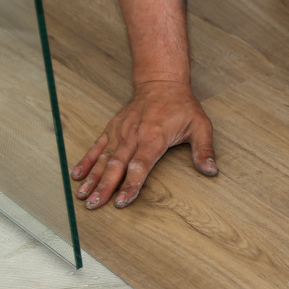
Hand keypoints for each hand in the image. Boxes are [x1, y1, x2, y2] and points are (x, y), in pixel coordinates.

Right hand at [71, 80, 216, 209]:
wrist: (162, 82)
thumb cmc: (183, 106)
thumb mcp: (201, 126)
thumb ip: (204, 150)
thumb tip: (212, 171)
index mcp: (155, 136)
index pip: (140, 165)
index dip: (131, 184)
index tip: (122, 201)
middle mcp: (134, 135)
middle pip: (117, 165)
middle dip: (105, 187)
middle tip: (94, 205)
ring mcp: (121, 132)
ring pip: (104, 158)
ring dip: (93, 178)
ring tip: (82, 196)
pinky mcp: (112, 128)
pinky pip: (97, 146)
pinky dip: (86, 161)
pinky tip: (77, 176)